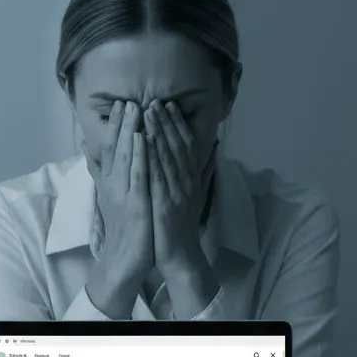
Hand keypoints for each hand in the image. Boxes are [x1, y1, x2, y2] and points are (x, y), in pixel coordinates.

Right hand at [83, 100, 153, 316]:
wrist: (125, 260)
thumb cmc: (126, 228)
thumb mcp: (114, 198)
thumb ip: (105, 175)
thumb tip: (90, 152)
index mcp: (112, 183)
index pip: (111, 149)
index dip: (115, 126)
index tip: (120, 104)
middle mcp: (114, 184)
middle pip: (115, 148)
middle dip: (121, 123)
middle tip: (126, 98)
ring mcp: (123, 193)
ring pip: (125, 156)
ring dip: (128, 131)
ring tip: (134, 108)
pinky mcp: (135, 203)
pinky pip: (137, 175)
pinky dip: (139, 155)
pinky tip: (142, 139)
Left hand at [144, 100, 220, 317]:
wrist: (180, 255)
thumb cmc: (182, 225)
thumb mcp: (194, 195)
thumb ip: (204, 171)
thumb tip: (214, 148)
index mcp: (191, 179)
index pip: (186, 146)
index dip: (177, 125)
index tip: (168, 106)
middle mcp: (186, 181)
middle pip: (177, 146)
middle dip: (165, 122)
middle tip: (154, 101)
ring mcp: (176, 191)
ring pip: (167, 156)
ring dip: (157, 132)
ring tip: (147, 112)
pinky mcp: (165, 203)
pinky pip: (157, 176)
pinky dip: (150, 156)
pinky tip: (142, 141)